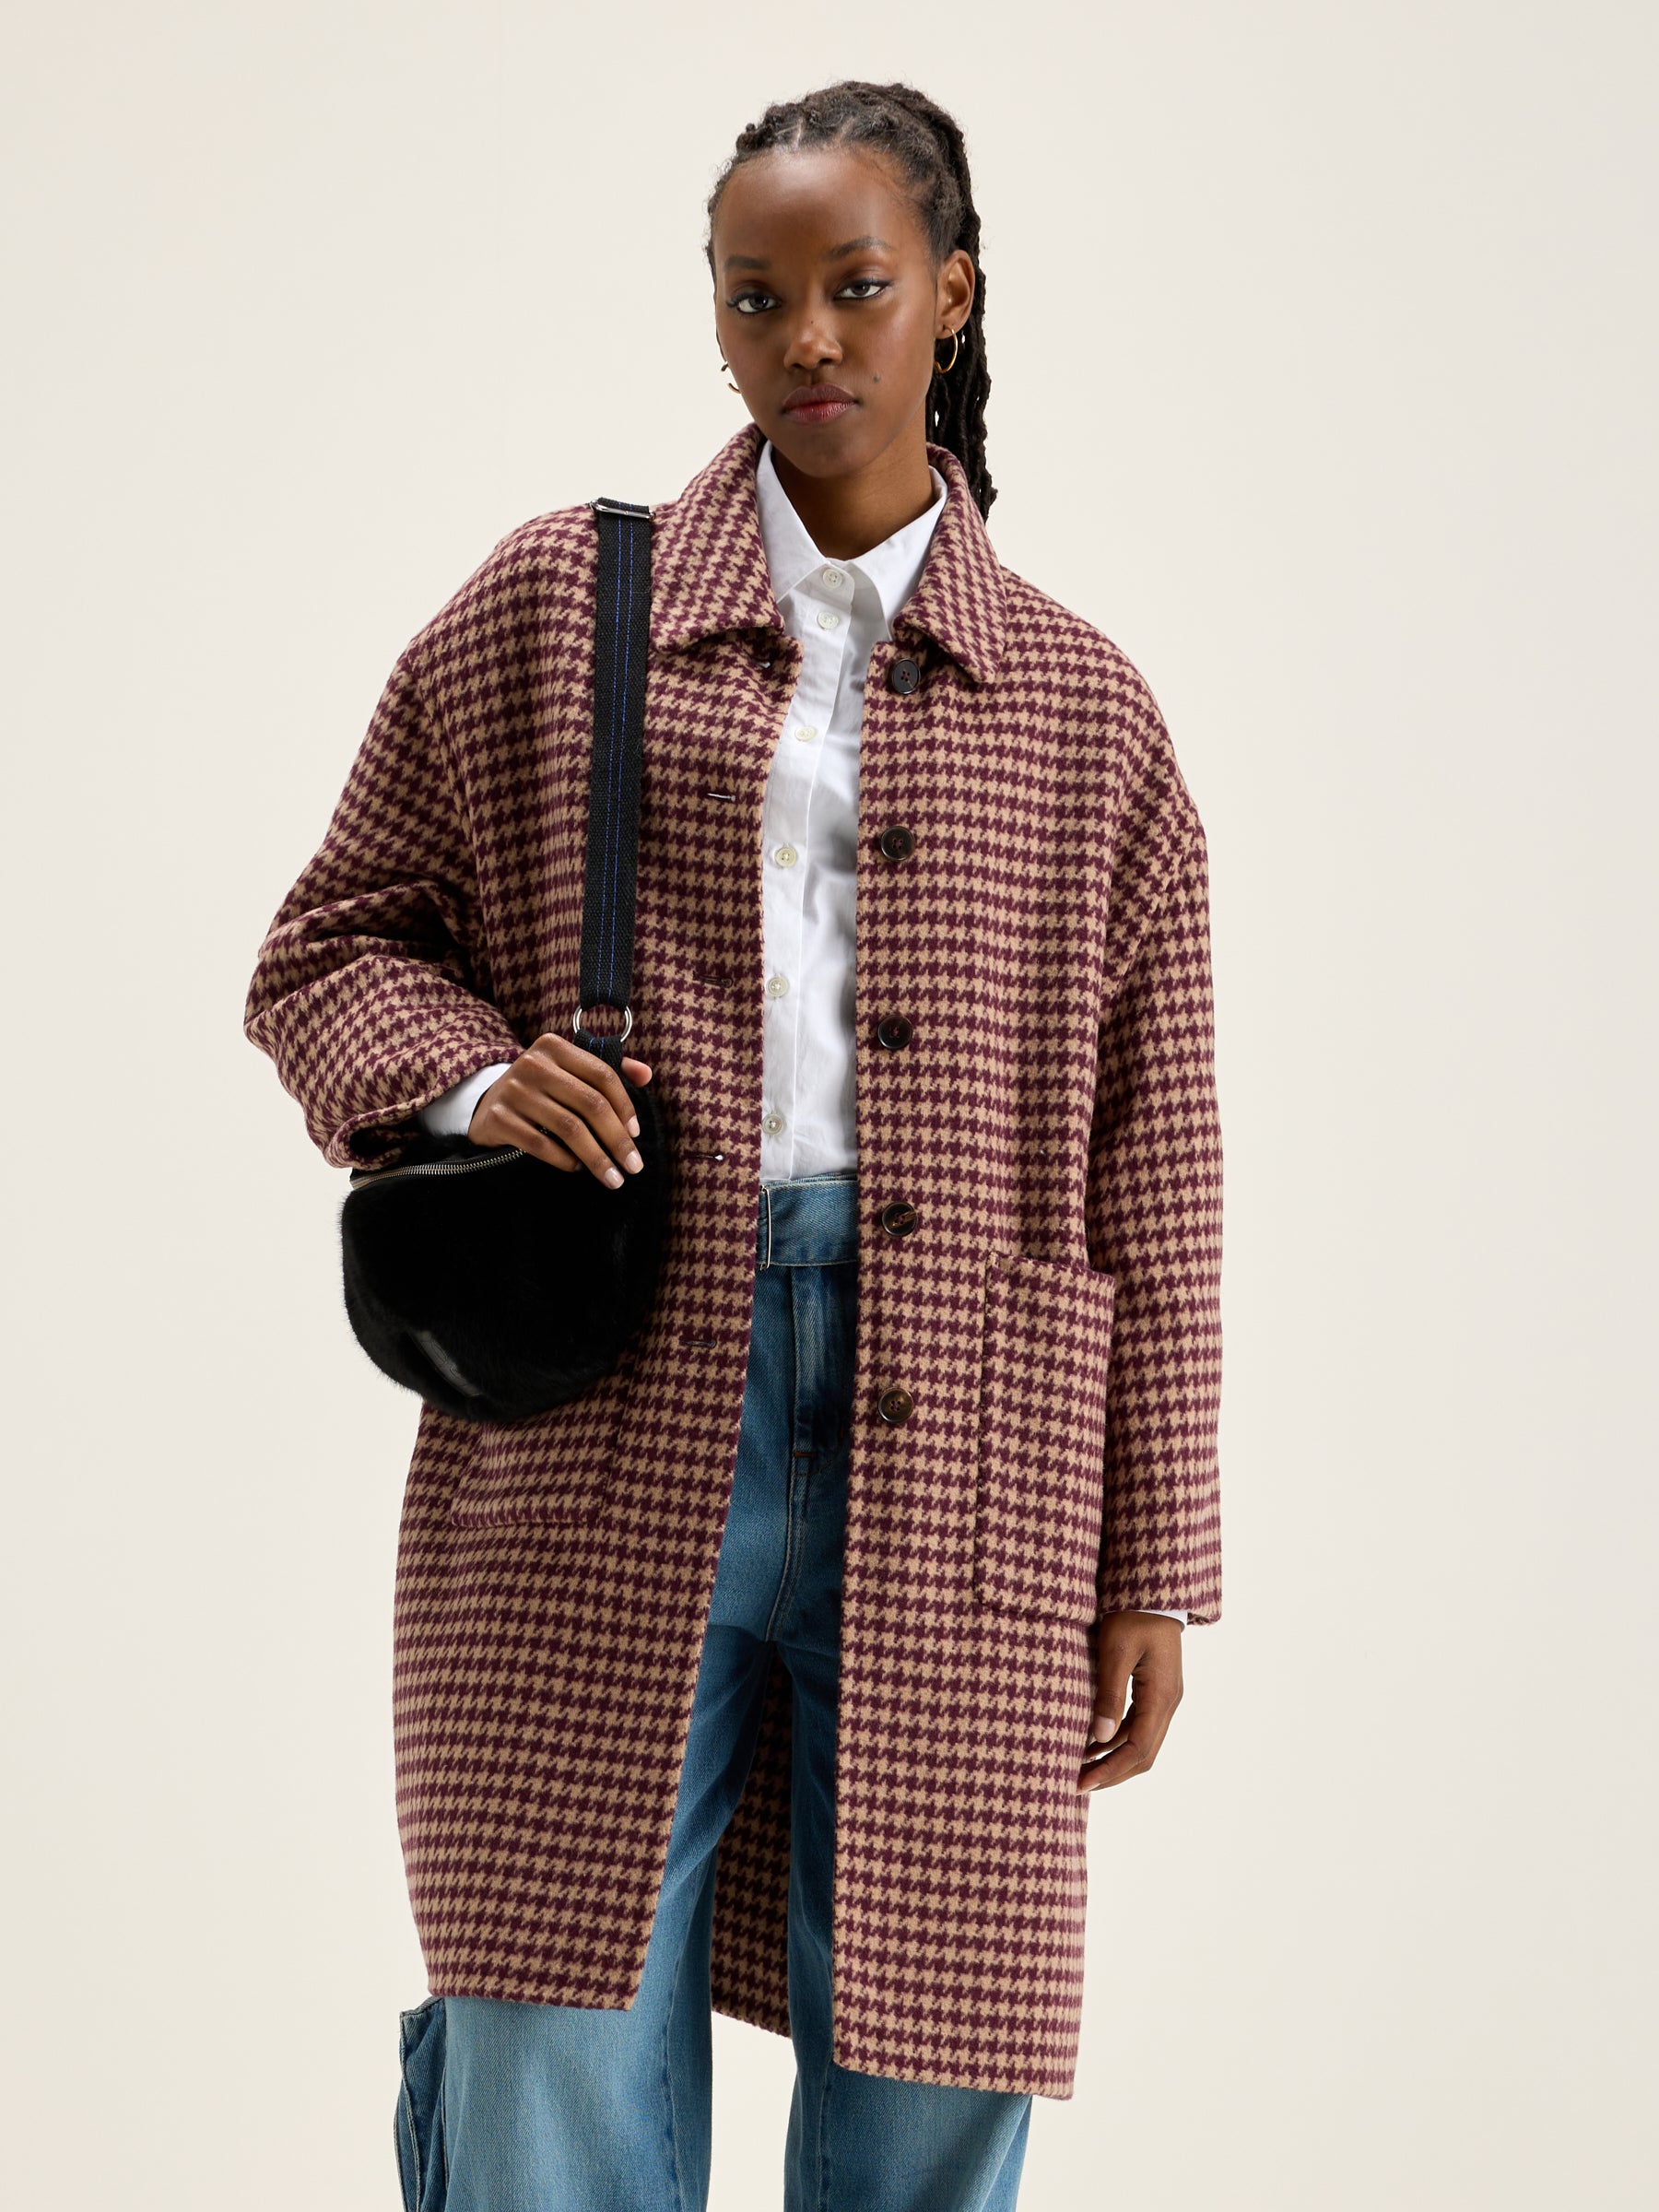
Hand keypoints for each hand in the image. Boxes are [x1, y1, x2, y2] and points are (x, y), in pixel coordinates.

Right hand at [467, 1032, 653, 1189]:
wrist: (487, 1105)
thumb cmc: (541, 1090)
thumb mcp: (568, 1071)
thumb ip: (608, 1070)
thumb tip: (646, 1075)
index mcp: (555, 1047)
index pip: (602, 1075)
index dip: (625, 1106)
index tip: (636, 1134)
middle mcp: (533, 1063)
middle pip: (590, 1103)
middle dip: (617, 1139)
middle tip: (633, 1167)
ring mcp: (513, 1090)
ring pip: (569, 1128)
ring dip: (596, 1158)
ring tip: (612, 1178)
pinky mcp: (499, 1117)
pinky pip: (541, 1144)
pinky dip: (564, 1160)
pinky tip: (577, 1168)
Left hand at [1078, 1611, 1183, 1792]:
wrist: (1153, 1591)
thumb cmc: (1132, 1615)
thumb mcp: (1115, 1651)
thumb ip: (1109, 1694)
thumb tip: (1099, 1738)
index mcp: (1161, 1696)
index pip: (1137, 1749)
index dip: (1110, 1771)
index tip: (1082, 1784)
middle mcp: (1168, 1702)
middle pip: (1143, 1754)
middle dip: (1111, 1773)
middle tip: (1078, 1785)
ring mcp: (1164, 1697)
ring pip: (1141, 1742)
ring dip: (1113, 1759)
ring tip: (1079, 1768)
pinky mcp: (1155, 1690)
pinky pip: (1137, 1725)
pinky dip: (1115, 1740)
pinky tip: (1091, 1743)